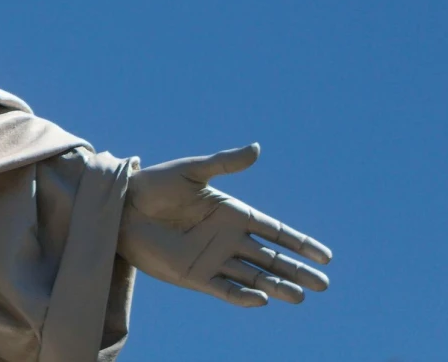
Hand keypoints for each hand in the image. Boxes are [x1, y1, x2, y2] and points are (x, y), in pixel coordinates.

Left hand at [117, 144, 331, 307]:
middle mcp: (228, 239)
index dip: (299, 243)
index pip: (275, 231)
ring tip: (301, 297)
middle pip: (271, 258)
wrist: (123, 208)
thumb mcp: (192, 170)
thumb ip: (225, 164)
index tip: (325, 256)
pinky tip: (262, 299)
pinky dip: (243, 296)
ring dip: (277, 287)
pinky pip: (225, 289)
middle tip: (324, 285)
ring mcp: (214, 259)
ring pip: (254, 277)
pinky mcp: (195, 276)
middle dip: (297, 270)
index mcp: (232, 213)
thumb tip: (257, 148)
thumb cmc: (155, 185)